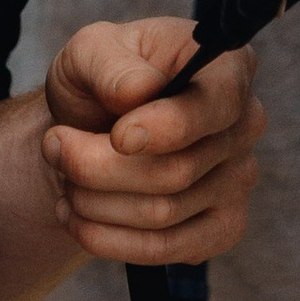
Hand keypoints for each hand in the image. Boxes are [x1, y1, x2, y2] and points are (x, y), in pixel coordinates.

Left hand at [40, 22, 265, 266]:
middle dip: (98, 166)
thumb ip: (112, 64)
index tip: (117, 137)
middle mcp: (246, 125)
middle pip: (177, 170)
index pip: (217, 106)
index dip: (167, 127)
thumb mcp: (91, 50)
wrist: (94, 123)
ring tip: (63, 178)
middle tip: (54, 147)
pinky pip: (166, 250)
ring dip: (95, 202)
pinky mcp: (222, 226)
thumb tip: (139, 91)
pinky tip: (78, 217)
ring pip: (163, 213)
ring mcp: (239, 180)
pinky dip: (109, 240)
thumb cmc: (102, 78)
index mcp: (229, 69)